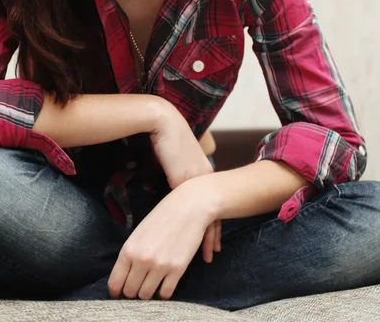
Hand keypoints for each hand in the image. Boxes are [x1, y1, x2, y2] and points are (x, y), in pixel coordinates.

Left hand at [108, 178, 214, 299]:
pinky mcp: (177, 269)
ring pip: (146, 295)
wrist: (188, 207)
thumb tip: (125, 276)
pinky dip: (163, 292)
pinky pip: (165, 294)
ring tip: (151, 284)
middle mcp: (142, 260)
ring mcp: (160, 266)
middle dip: (132, 292)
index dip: (116, 291)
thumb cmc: (162, 216)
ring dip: (148, 293)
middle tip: (138, 286)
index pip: (115, 283)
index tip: (120, 293)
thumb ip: (130, 254)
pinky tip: (164, 283)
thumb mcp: (139, 233)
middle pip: (130, 292)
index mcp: (128, 249)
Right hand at [149, 100, 221, 262]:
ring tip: (208, 255)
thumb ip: (179, 177)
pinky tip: (192, 240)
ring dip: (207, 237)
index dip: (214, 225)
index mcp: (204, 175)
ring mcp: (197, 181)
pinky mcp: (184, 181)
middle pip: (215, 213)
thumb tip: (174, 193)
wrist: (164, 124)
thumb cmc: (166, 140)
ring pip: (207, 216)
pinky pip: (192, 210)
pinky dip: (195, 227)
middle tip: (214, 254)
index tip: (214, 241)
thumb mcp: (176, 162)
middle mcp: (205, 179)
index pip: (214, 206)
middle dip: (214, 236)